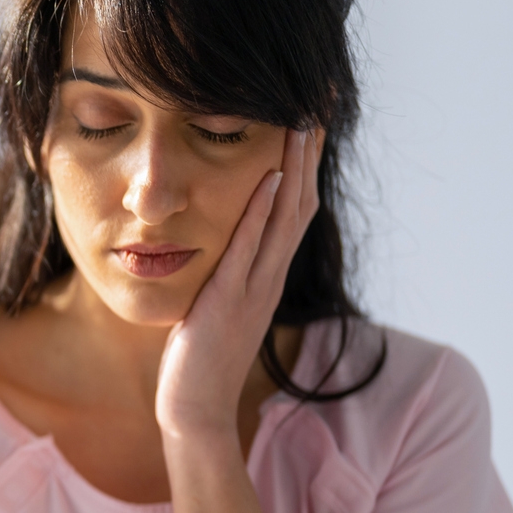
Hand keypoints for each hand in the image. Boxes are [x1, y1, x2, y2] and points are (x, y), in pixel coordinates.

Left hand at [155, 127, 322, 441]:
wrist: (194, 408)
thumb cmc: (200, 357)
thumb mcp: (220, 301)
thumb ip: (229, 270)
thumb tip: (228, 237)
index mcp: (267, 275)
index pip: (294, 208)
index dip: (305, 164)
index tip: (309, 118)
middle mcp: (269, 277)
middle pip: (300, 204)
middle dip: (308, 153)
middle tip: (319, 103)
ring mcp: (254, 289)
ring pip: (284, 220)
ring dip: (294, 169)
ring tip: (301, 123)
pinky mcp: (229, 303)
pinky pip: (249, 251)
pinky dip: (261, 214)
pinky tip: (269, 180)